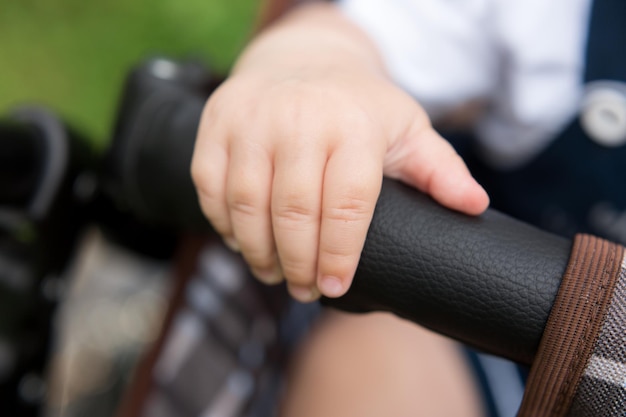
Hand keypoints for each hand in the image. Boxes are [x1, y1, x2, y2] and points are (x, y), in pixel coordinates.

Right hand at [191, 5, 488, 301]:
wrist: (304, 58)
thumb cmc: (359, 106)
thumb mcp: (406, 129)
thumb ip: (439, 169)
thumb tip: (475, 206)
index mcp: (353, 125)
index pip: (346, 205)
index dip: (338, 255)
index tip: (334, 288)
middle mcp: (299, 118)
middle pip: (293, 212)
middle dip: (298, 263)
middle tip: (303, 291)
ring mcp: (252, 118)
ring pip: (247, 204)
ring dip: (258, 252)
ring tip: (273, 274)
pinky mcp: (217, 122)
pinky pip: (210, 185)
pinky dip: (223, 223)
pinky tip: (242, 241)